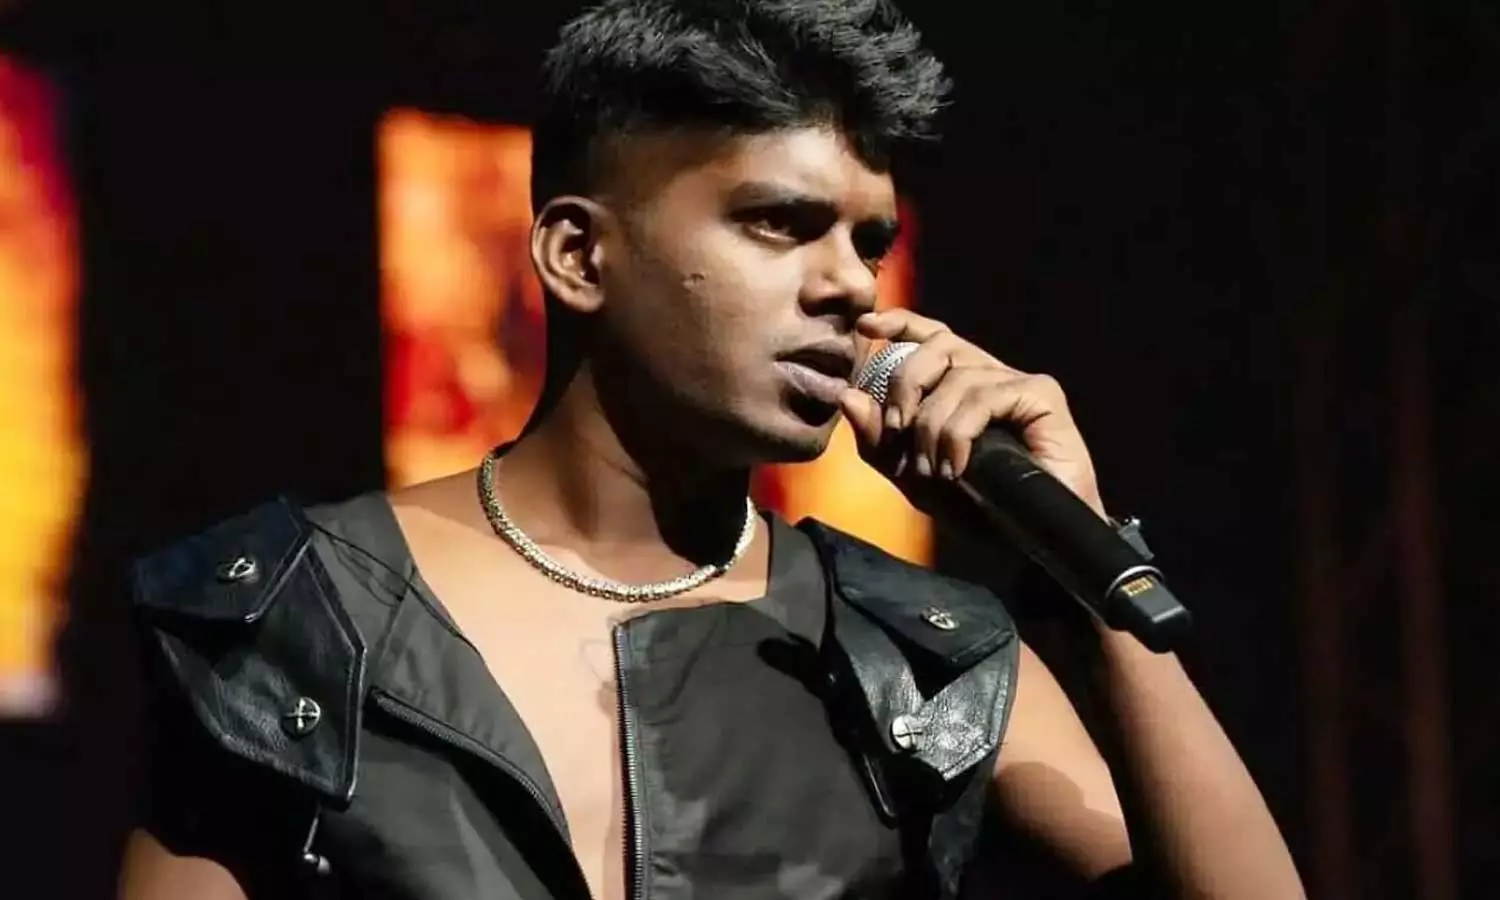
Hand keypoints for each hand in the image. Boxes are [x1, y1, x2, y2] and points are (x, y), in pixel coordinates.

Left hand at [838, 309, 1105, 517]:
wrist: (1032, 541)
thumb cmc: (980, 506)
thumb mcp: (914, 477)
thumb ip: (880, 442)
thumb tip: (848, 398)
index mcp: (960, 384)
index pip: (930, 337)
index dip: (899, 323)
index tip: (865, 326)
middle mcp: (990, 375)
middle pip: (939, 344)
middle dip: (906, 381)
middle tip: (895, 427)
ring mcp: (1017, 382)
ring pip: (958, 377)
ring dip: (932, 426)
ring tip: (933, 469)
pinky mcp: (1042, 395)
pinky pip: (985, 397)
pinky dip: (960, 433)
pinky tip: (958, 467)